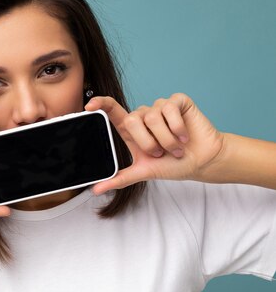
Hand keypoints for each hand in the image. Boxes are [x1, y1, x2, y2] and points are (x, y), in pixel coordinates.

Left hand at [85, 93, 224, 193]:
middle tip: (161, 153)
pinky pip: (170, 109)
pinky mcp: (177, 101)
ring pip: (153, 117)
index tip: (89, 106)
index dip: (100, 104)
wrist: (202, 162)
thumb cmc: (172, 165)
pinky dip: (178, 128)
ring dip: (166, 139)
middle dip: (148, 142)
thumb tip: (95, 190)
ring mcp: (160, 107)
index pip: (111, 110)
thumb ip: (119, 178)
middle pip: (132, 119)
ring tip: (176, 148)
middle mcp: (143, 115)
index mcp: (131, 129)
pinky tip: (185, 136)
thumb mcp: (143, 172)